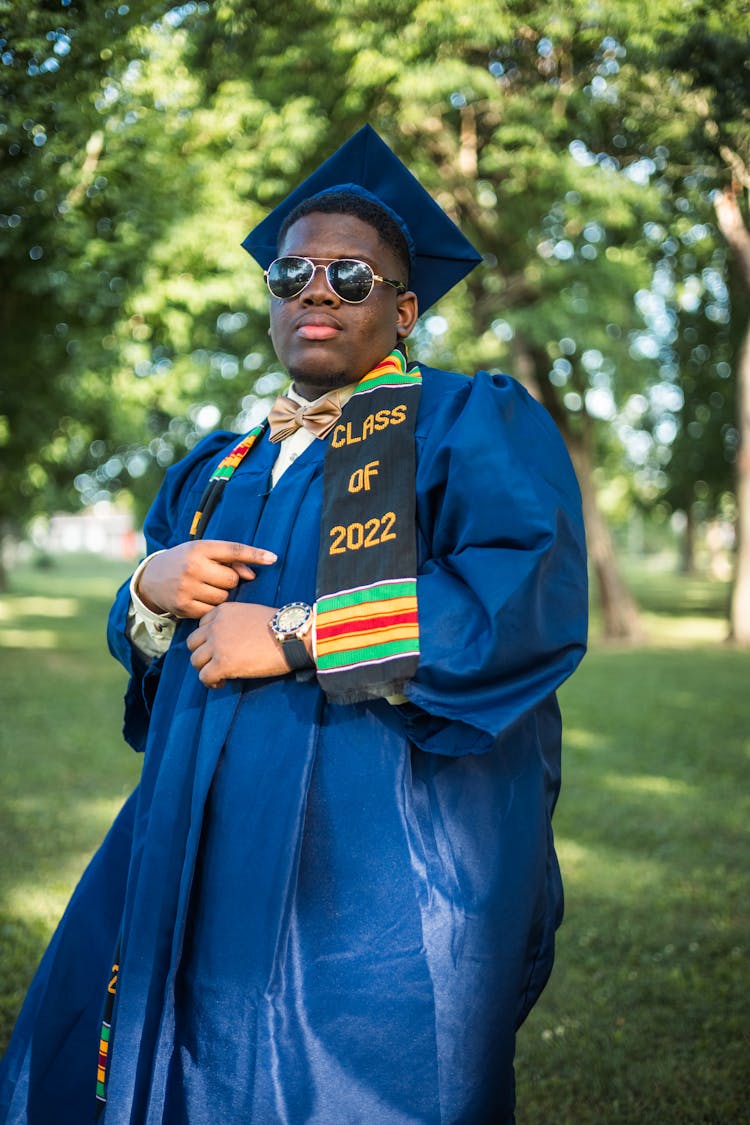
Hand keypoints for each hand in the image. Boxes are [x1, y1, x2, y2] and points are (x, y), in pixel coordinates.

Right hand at [137, 540, 276, 618]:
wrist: (152, 578)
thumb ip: (230, 559)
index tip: (273, 558)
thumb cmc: (186, 561)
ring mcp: (186, 588)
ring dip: (221, 595)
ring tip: (206, 588)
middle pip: (232, 579)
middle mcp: (192, 566)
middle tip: (215, 577)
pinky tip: (200, 599)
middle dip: (229, 580)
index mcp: (199, 548)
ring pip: (223, 597)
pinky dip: (211, 607)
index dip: (254, 554)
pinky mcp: (183, 606)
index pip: (232, 550)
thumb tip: (252, 574)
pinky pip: (212, 611)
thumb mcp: (203, 552)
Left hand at [186, 602, 298, 687]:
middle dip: (203, 654)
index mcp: (222, 611)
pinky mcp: (222, 664)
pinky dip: (211, 682)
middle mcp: (215, 626)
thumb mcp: (250, 613)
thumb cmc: (279, 626)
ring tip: (219, 675)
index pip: (201, 626)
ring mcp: (217, 645)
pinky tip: (222, 683)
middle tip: (216, 662)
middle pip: (193, 643)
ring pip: (195, 661)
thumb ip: (234, 621)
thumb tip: (230, 639)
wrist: (292, 636)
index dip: (208, 640)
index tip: (219, 648)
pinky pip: (204, 677)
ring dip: (206, 669)